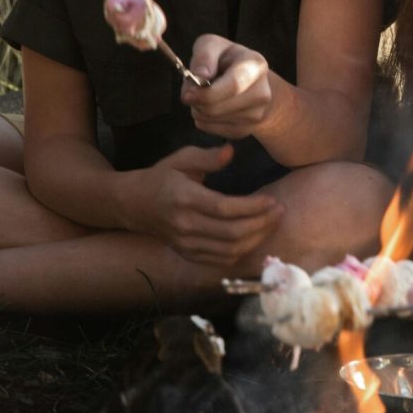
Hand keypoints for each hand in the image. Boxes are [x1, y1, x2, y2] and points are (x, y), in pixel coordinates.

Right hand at [124, 144, 283, 265]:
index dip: (253, 207)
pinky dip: (242, 252)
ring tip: (273, 223)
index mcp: (185, 198)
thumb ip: (207, 156)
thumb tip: (231, 152)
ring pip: (229, 250)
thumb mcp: (181, 158)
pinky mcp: (187, 253)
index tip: (273, 200)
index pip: (225, 209)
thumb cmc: (161, 176)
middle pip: (232, 232)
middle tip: (281, 210)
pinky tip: (256, 237)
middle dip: (262, 223)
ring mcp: (186, 243)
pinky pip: (220, 260)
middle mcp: (185, 225)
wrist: (132, 204)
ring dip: (257, 239)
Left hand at [181, 34, 273, 138]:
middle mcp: (262, 93)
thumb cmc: (228, 60)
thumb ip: (204, 55)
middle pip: (216, 108)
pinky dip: (203, 119)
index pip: (233, 86)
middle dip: (195, 100)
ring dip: (198, 108)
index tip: (187, 93)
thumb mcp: (214, 45)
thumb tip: (199, 76)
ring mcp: (257, 115)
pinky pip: (211, 129)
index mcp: (255, 66)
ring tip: (205, 95)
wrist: (252, 82)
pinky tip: (211, 106)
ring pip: (211, 119)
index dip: (205, 93)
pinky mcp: (246, 130)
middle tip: (191, 89)